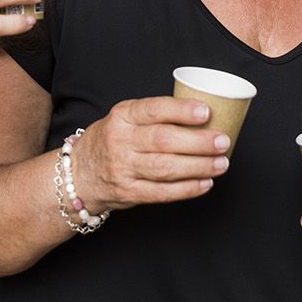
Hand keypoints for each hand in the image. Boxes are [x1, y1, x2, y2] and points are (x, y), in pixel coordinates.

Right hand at [68, 96, 230, 210]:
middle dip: (198, 142)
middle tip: (222, 141)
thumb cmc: (113, 139)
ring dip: (198, 166)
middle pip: (164, 140)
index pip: (154, 109)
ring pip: (166, 168)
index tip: (206, 112)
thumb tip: (205, 115)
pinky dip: (187, 189)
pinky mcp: (128, 192)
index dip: (181, 111)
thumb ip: (156, 115)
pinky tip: (205, 183)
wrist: (79, 172)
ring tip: (221, 163)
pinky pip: (162, 192)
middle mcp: (121, 141)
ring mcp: (123, 168)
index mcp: (123, 115)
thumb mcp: (125, 117)